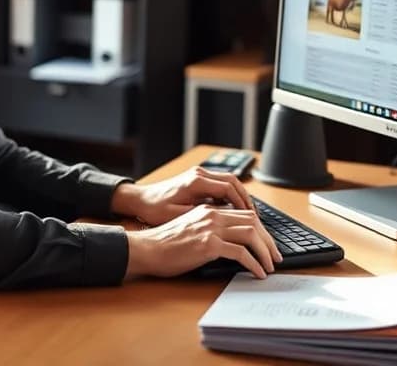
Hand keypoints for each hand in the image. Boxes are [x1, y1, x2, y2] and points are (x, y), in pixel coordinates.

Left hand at [111, 166, 255, 225]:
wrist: (139, 199)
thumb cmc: (154, 209)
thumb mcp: (178, 216)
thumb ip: (202, 216)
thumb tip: (224, 221)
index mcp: (196, 182)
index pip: (229, 189)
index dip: (242, 204)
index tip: (252, 219)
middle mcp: (199, 174)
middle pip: (233, 182)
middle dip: (246, 200)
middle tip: (256, 218)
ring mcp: (198, 175)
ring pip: (228, 182)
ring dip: (240, 197)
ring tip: (249, 215)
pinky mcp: (197, 180)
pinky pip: (220, 185)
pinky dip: (230, 196)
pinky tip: (233, 211)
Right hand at [125, 204, 281, 278]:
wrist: (147, 249)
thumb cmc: (164, 243)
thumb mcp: (190, 228)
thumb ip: (209, 229)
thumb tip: (229, 242)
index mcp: (208, 210)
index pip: (244, 214)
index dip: (260, 229)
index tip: (267, 243)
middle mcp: (212, 215)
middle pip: (253, 222)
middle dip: (268, 240)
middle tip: (275, 256)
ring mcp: (211, 229)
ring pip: (251, 234)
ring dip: (265, 251)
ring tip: (270, 266)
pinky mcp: (208, 245)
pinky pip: (241, 253)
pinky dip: (254, 263)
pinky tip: (257, 272)